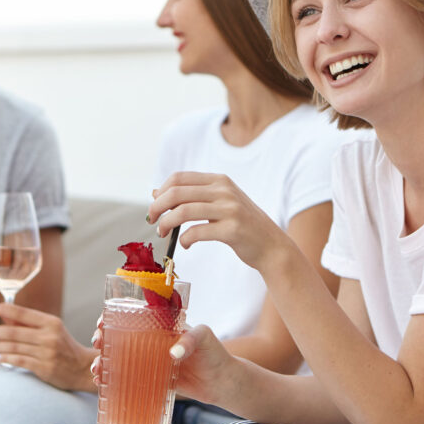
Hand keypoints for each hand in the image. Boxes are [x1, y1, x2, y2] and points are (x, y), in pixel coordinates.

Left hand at [0, 302, 96, 391]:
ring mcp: (46, 352)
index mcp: (51, 322)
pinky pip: (19, 361)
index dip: (2, 310)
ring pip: (13, 347)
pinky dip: (5, 358)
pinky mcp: (44, 367)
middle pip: (13, 332)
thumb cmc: (64, 347)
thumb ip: (28, 324)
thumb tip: (5, 316)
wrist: (82, 368)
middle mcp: (49, 336)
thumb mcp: (51, 330)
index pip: (21, 313)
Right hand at [90, 322, 235, 409]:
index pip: (133, 316)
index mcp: (161, 326)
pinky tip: (102, 384)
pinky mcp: (153, 379)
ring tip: (97, 370)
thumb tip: (173, 353)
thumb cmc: (215, 353)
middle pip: (120, 337)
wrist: (223, 382)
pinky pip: (129, 378)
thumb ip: (190, 340)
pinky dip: (113, 380)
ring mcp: (151, 361)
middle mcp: (153, 342)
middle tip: (96, 345)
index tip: (102, 323)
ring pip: (120, 358)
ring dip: (104, 361)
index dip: (113, 318)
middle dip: (103, 339)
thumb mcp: (205, 338)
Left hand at [148, 172, 294, 271]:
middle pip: (177, 193)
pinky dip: (184, 240)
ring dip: (166, 224)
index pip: (179, 178)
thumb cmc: (242, 225)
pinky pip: (196, 232)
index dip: (161, 192)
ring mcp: (230, 209)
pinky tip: (185, 244)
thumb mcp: (220, 203)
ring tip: (163, 233)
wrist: (271, 245)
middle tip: (152, 221)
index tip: (154, 207)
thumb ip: (194, 196)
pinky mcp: (232, 230)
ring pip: (183, 211)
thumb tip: (156, 193)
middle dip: (157, 207)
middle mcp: (225, 190)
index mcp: (219, 180)